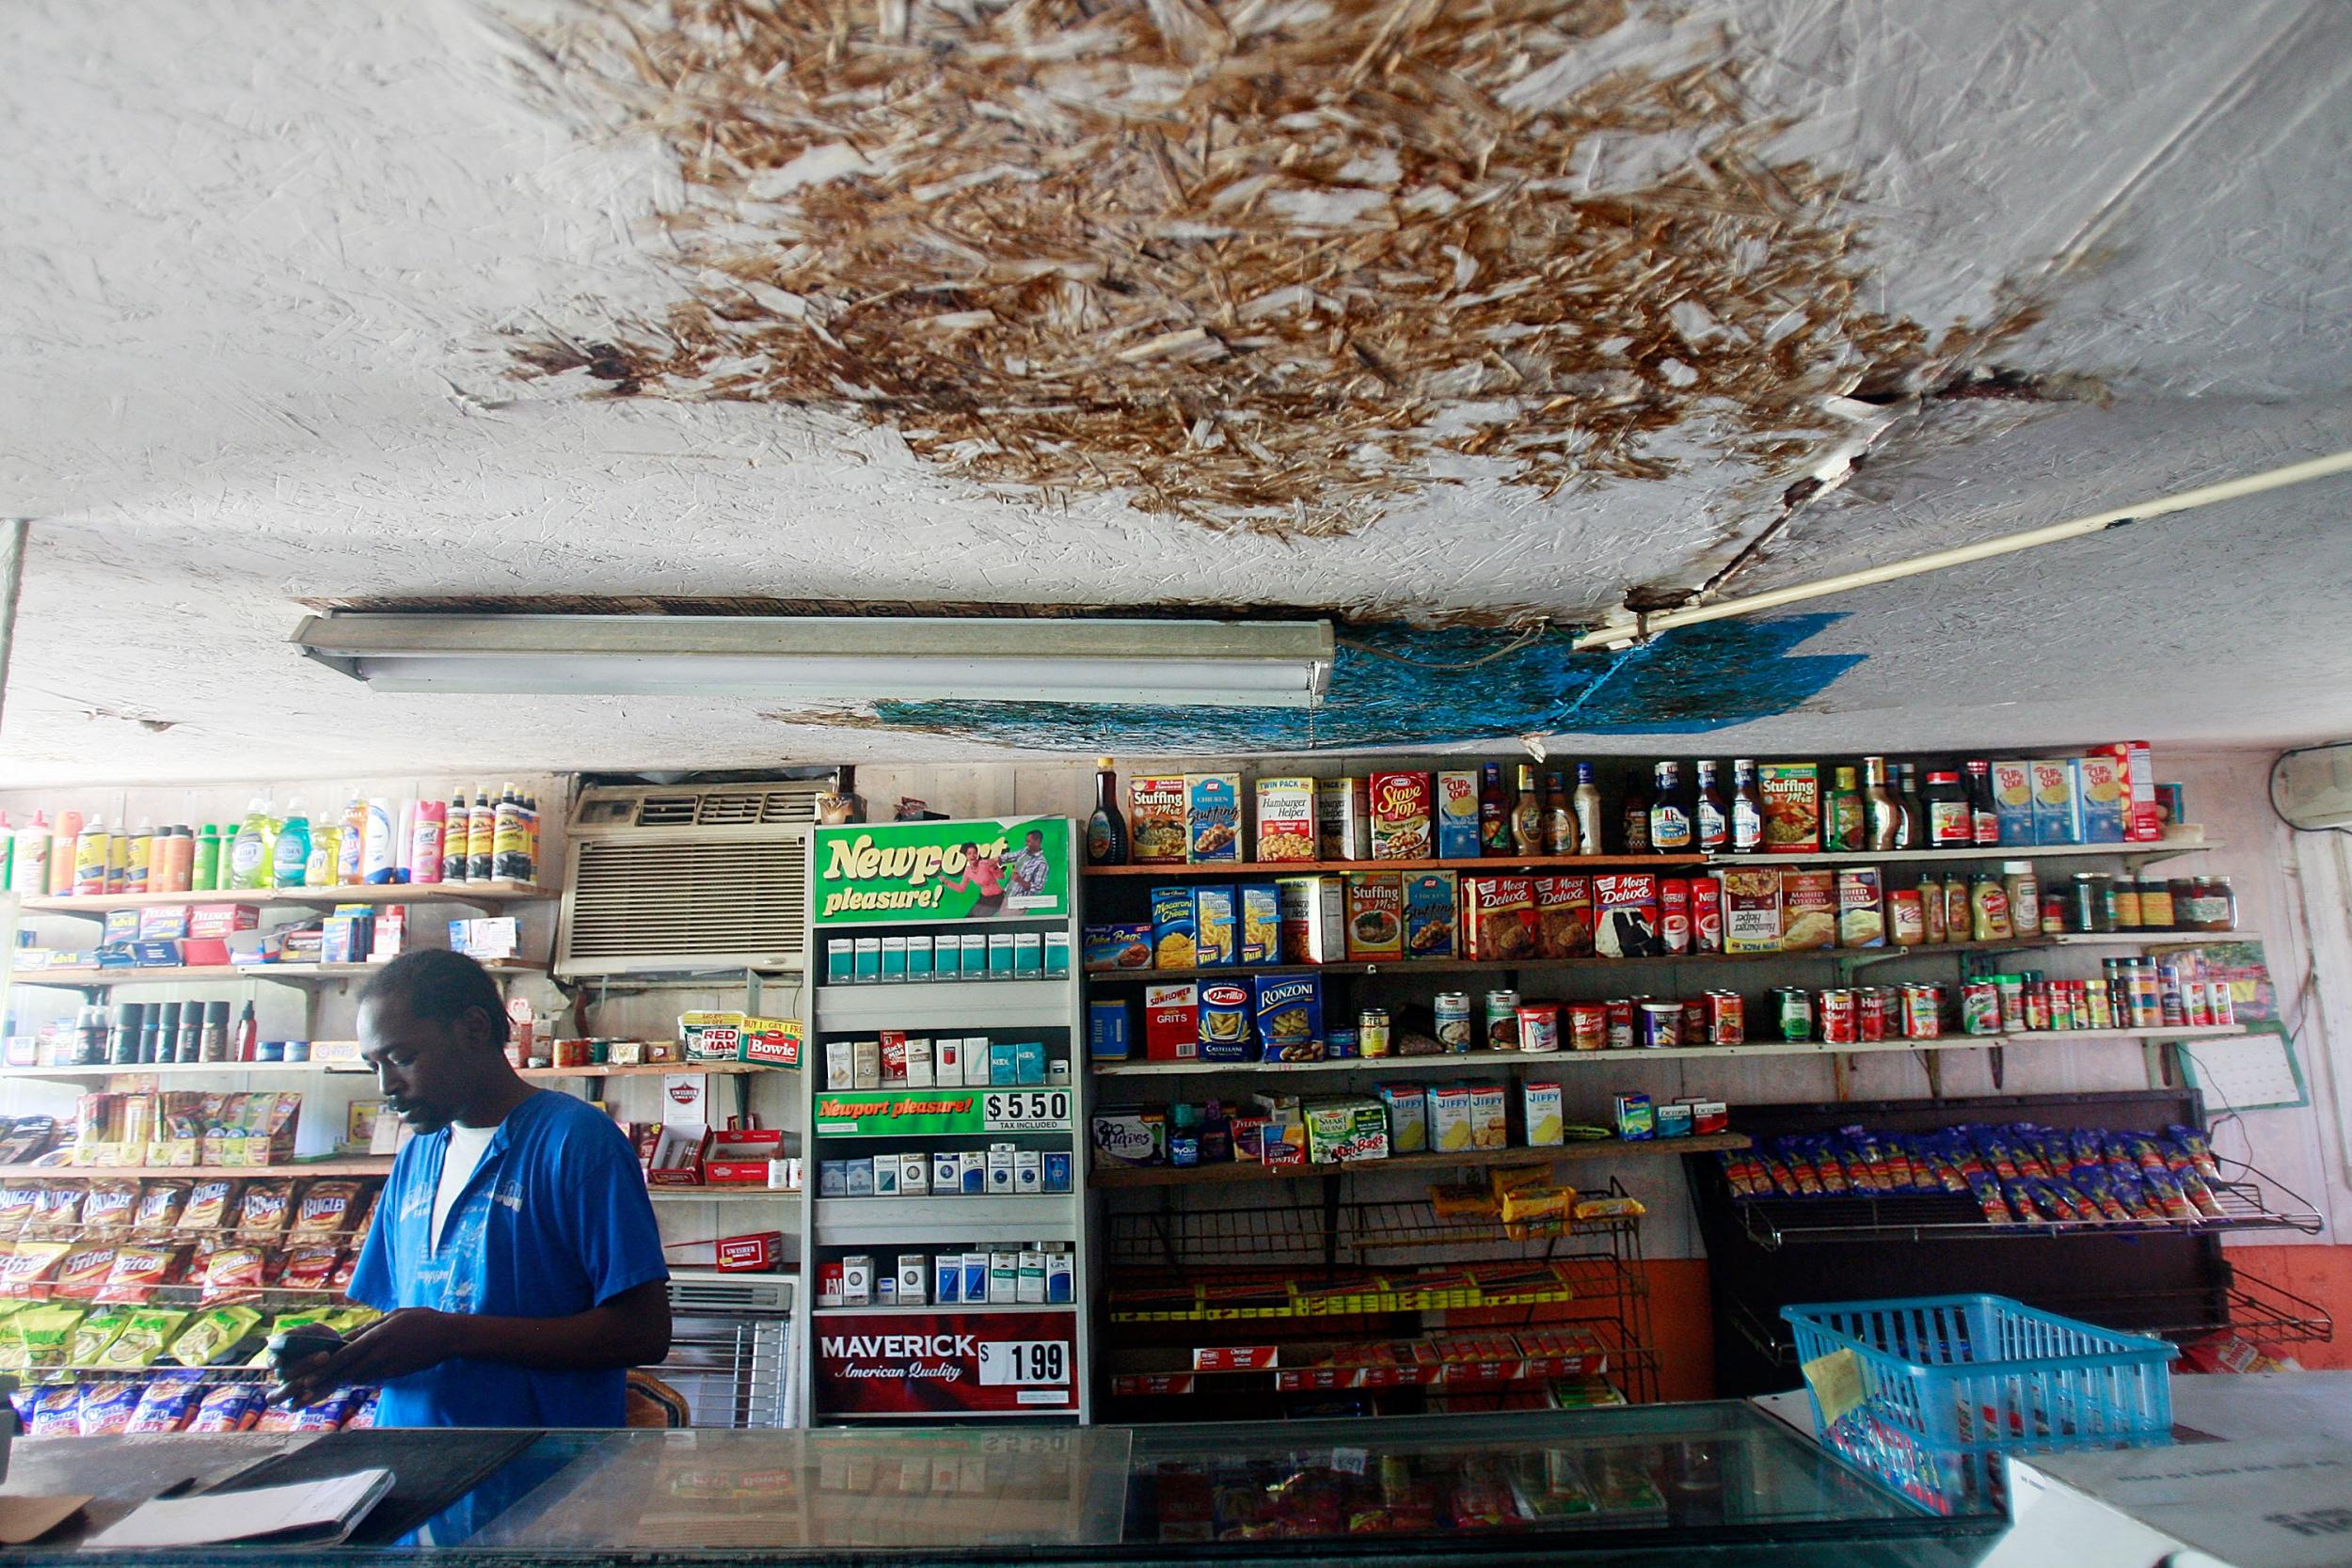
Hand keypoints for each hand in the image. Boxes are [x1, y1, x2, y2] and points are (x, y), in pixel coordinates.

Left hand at [269, 1308, 459, 1407]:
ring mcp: (385, 1367)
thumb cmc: (423, 1320)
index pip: (341, 1355)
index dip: (319, 1368)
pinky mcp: (393, 1375)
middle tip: (295, 1393)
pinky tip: (338, 1385)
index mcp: (375, 1338)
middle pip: (341, 1372)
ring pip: (352, 1378)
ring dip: (331, 1385)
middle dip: (316, 1382)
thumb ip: (370, 1327)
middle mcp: (376, 1356)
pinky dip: (351, 1381)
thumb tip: (350, 1337)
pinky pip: (367, 1378)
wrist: (449, 1337)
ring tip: (306, 1394)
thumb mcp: (394, 1316)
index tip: (300, 1378)